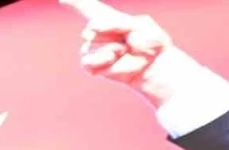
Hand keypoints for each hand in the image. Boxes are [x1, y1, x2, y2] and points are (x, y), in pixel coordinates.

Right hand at [61, 0, 196, 106]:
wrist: (153, 64)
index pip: (89, 8)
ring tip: (124, 50)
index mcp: (110, 19)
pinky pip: (87, 60)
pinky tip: (113, 59)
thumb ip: (115, 24)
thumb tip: (88, 34)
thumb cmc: (150, 43)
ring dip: (111, 48)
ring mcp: (93, 48)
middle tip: (128, 37)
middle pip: (94, 25)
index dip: (75, 3)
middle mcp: (99, 32)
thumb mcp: (139, 25)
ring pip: (90, 44)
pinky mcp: (92, 65)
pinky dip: (101, 60)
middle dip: (112, 29)